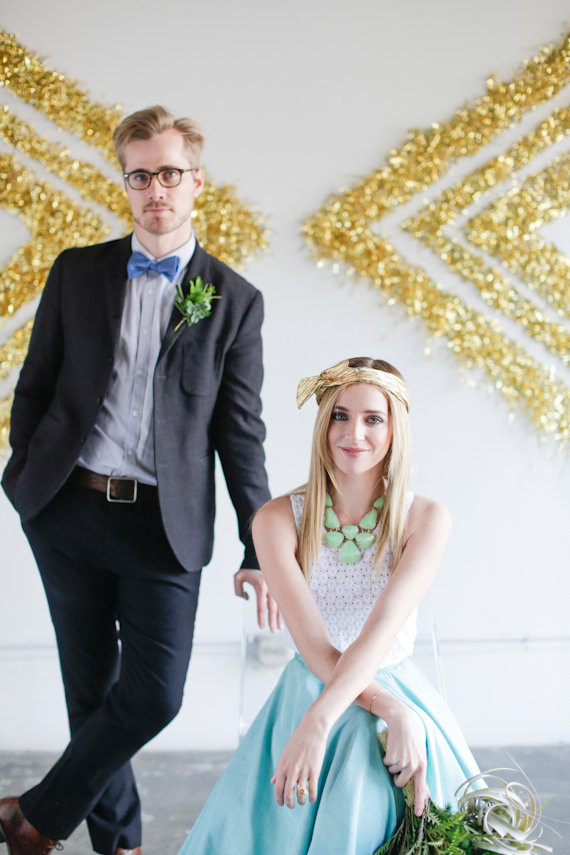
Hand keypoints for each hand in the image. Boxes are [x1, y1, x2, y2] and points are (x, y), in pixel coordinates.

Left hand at [234, 568, 281, 631]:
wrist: (262, 560)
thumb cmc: (247, 570)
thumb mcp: (238, 577)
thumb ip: (238, 589)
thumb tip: (245, 598)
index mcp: (261, 586)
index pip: (261, 606)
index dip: (261, 617)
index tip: (261, 627)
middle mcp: (270, 588)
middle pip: (272, 608)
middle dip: (272, 621)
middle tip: (273, 632)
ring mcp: (276, 589)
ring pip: (279, 607)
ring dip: (278, 619)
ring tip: (278, 630)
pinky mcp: (278, 590)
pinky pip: (281, 603)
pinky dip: (281, 613)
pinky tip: (281, 622)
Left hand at [270, 711, 327, 807]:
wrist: (311, 731)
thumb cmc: (297, 742)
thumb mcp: (284, 755)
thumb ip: (279, 769)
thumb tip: (273, 782)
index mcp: (283, 766)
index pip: (278, 789)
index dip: (279, 799)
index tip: (281, 803)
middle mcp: (292, 770)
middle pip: (288, 794)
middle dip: (289, 804)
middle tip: (291, 806)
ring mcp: (303, 771)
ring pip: (301, 794)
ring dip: (301, 801)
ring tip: (302, 801)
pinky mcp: (314, 771)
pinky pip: (312, 790)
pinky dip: (311, 798)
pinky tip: (311, 799)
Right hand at [381, 701, 426, 815]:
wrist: (403, 720)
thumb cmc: (412, 735)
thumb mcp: (419, 752)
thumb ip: (418, 765)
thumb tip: (413, 780)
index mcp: (422, 766)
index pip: (421, 788)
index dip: (419, 802)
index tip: (417, 814)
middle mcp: (413, 767)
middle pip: (400, 783)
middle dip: (397, 776)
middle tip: (399, 762)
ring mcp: (402, 763)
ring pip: (392, 772)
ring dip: (392, 764)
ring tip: (398, 750)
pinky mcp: (392, 758)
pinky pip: (386, 763)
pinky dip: (387, 757)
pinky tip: (392, 747)